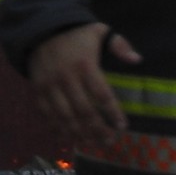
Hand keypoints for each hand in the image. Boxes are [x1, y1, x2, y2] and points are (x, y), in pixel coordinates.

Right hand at [26, 23, 142, 146]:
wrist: (41, 30)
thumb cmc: (77, 35)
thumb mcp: (100, 32)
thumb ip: (120, 45)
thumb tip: (137, 60)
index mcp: (85, 65)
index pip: (102, 94)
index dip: (113, 113)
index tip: (122, 126)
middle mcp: (67, 78)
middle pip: (84, 111)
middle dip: (98, 129)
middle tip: (110, 141)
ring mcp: (50, 87)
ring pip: (65, 117)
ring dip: (80, 134)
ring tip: (93, 144)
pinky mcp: (38, 92)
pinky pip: (48, 116)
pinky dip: (58, 129)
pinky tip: (70, 139)